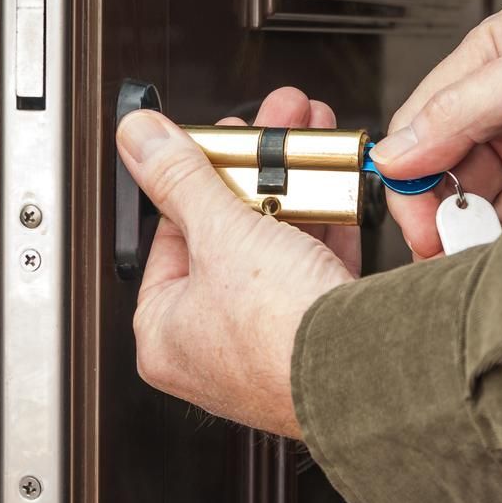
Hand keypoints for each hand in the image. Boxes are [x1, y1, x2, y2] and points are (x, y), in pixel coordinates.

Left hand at [115, 89, 354, 437]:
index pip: (170, 234)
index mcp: (165, 330)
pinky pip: (313, 267)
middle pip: (226, 234)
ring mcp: (266, 342)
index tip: (218, 140)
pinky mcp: (316, 337)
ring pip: (275, 246)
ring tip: (306, 141)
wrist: (363, 374)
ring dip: (294, 188)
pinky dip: (324, 225)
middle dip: (255, 170)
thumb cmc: (279, 334)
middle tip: (268, 129)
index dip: (195, 175)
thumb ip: (178, 177)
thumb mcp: (220, 233)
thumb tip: (138, 138)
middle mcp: (211, 344)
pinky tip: (333, 186)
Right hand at [370, 0, 501, 257]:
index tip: (416, 220)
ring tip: (478, 257)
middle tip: (445, 250)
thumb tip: (394, 154)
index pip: (420, 128)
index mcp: (485, 67)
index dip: (409, 178)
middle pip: (444, 174)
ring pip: (481, 204)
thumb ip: (464, 110)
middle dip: (440, 215)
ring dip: (474, 233)